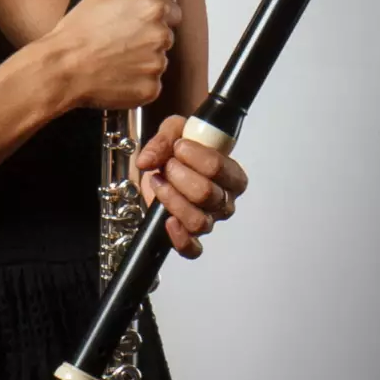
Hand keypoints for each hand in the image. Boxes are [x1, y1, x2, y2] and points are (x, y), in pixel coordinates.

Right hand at [43, 0, 181, 110]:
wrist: (62, 69)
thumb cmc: (75, 35)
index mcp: (151, 11)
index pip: (174, 13)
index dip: (157, 17)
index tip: (146, 23)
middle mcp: (160, 37)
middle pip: (164, 38)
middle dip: (147, 40)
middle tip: (121, 44)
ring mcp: (157, 65)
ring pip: (155, 62)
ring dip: (141, 62)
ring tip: (113, 62)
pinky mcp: (150, 89)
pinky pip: (149, 85)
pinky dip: (135, 83)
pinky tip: (115, 77)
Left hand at [136, 114, 248, 258]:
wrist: (166, 163)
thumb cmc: (180, 147)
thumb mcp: (174, 130)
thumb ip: (163, 140)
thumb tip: (147, 160)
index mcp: (231, 174)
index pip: (218, 168)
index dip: (193, 156)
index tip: (179, 146)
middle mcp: (224, 200)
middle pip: (207, 195)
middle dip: (179, 175)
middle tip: (168, 165)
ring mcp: (209, 219)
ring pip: (198, 221)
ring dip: (172, 199)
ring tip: (159, 182)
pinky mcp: (191, 235)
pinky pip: (192, 249)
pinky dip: (180, 239)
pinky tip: (168, 220)